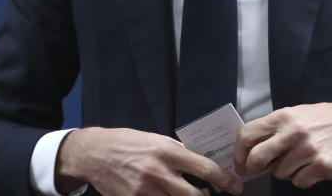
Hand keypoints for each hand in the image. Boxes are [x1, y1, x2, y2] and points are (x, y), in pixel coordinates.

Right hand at [55, 127, 242, 195]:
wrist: (95, 154)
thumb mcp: (156, 140)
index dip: (225, 180)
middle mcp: (158, 172)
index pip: (204, 167)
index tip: (236, 187)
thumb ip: (178, 153)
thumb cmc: (128, 143)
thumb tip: (201, 165)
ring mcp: (145, 191)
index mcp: (167, 151)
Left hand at [233, 100, 331, 188]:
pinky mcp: (321, 166)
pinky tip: (311, 167)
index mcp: (283, 117)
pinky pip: (299, 182)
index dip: (239, 152)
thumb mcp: (297, 114)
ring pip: (279, 173)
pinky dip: (303, 178)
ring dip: (285, 171)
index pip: (247, 134)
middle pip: (257, 158)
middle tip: (259, 169)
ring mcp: (307, 150)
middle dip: (254, 168)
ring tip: (299, 160)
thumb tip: (252, 148)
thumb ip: (275, 128)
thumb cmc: (324, 119)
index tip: (240, 162)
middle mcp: (293, 132)